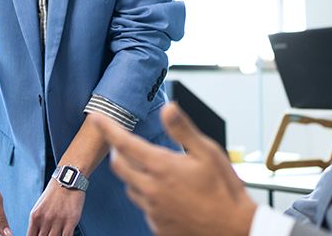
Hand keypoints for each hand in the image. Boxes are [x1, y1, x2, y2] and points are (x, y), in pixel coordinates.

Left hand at [27, 179, 85, 235]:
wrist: (67, 179)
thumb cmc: (54, 192)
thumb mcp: (40, 206)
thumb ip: (38, 221)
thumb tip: (37, 234)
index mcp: (35, 216)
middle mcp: (45, 219)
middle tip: (49, 234)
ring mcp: (58, 221)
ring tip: (57, 234)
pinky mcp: (70, 221)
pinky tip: (65, 235)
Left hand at [94, 103, 256, 235]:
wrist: (234, 229)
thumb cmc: (224, 190)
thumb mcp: (208, 152)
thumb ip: (183, 130)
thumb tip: (167, 108)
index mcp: (162, 167)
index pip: (124, 143)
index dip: (108, 128)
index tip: (97, 118)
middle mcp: (151, 189)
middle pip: (119, 166)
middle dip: (119, 152)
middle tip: (129, 146)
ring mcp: (152, 210)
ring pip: (131, 187)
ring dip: (135, 176)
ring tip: (157, 172)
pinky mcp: (157, 226)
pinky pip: (144, 207)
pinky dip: (149, 196)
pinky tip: (169, 195)